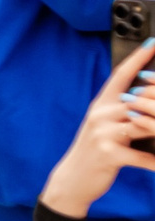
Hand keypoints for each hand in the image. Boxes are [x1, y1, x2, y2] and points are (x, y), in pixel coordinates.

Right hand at [41, 39, 154, 218]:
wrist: (74, 177)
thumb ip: (125, 112)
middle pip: (141, 99)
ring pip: (145, 125)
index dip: (139, 58)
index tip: (154, 43)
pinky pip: (144, 157)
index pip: (122, 74)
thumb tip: (146, 100)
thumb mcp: (106, 126)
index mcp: (102, 103)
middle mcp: (101, 113)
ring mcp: (104, 133)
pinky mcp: (110, 154)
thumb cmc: (96, 150)